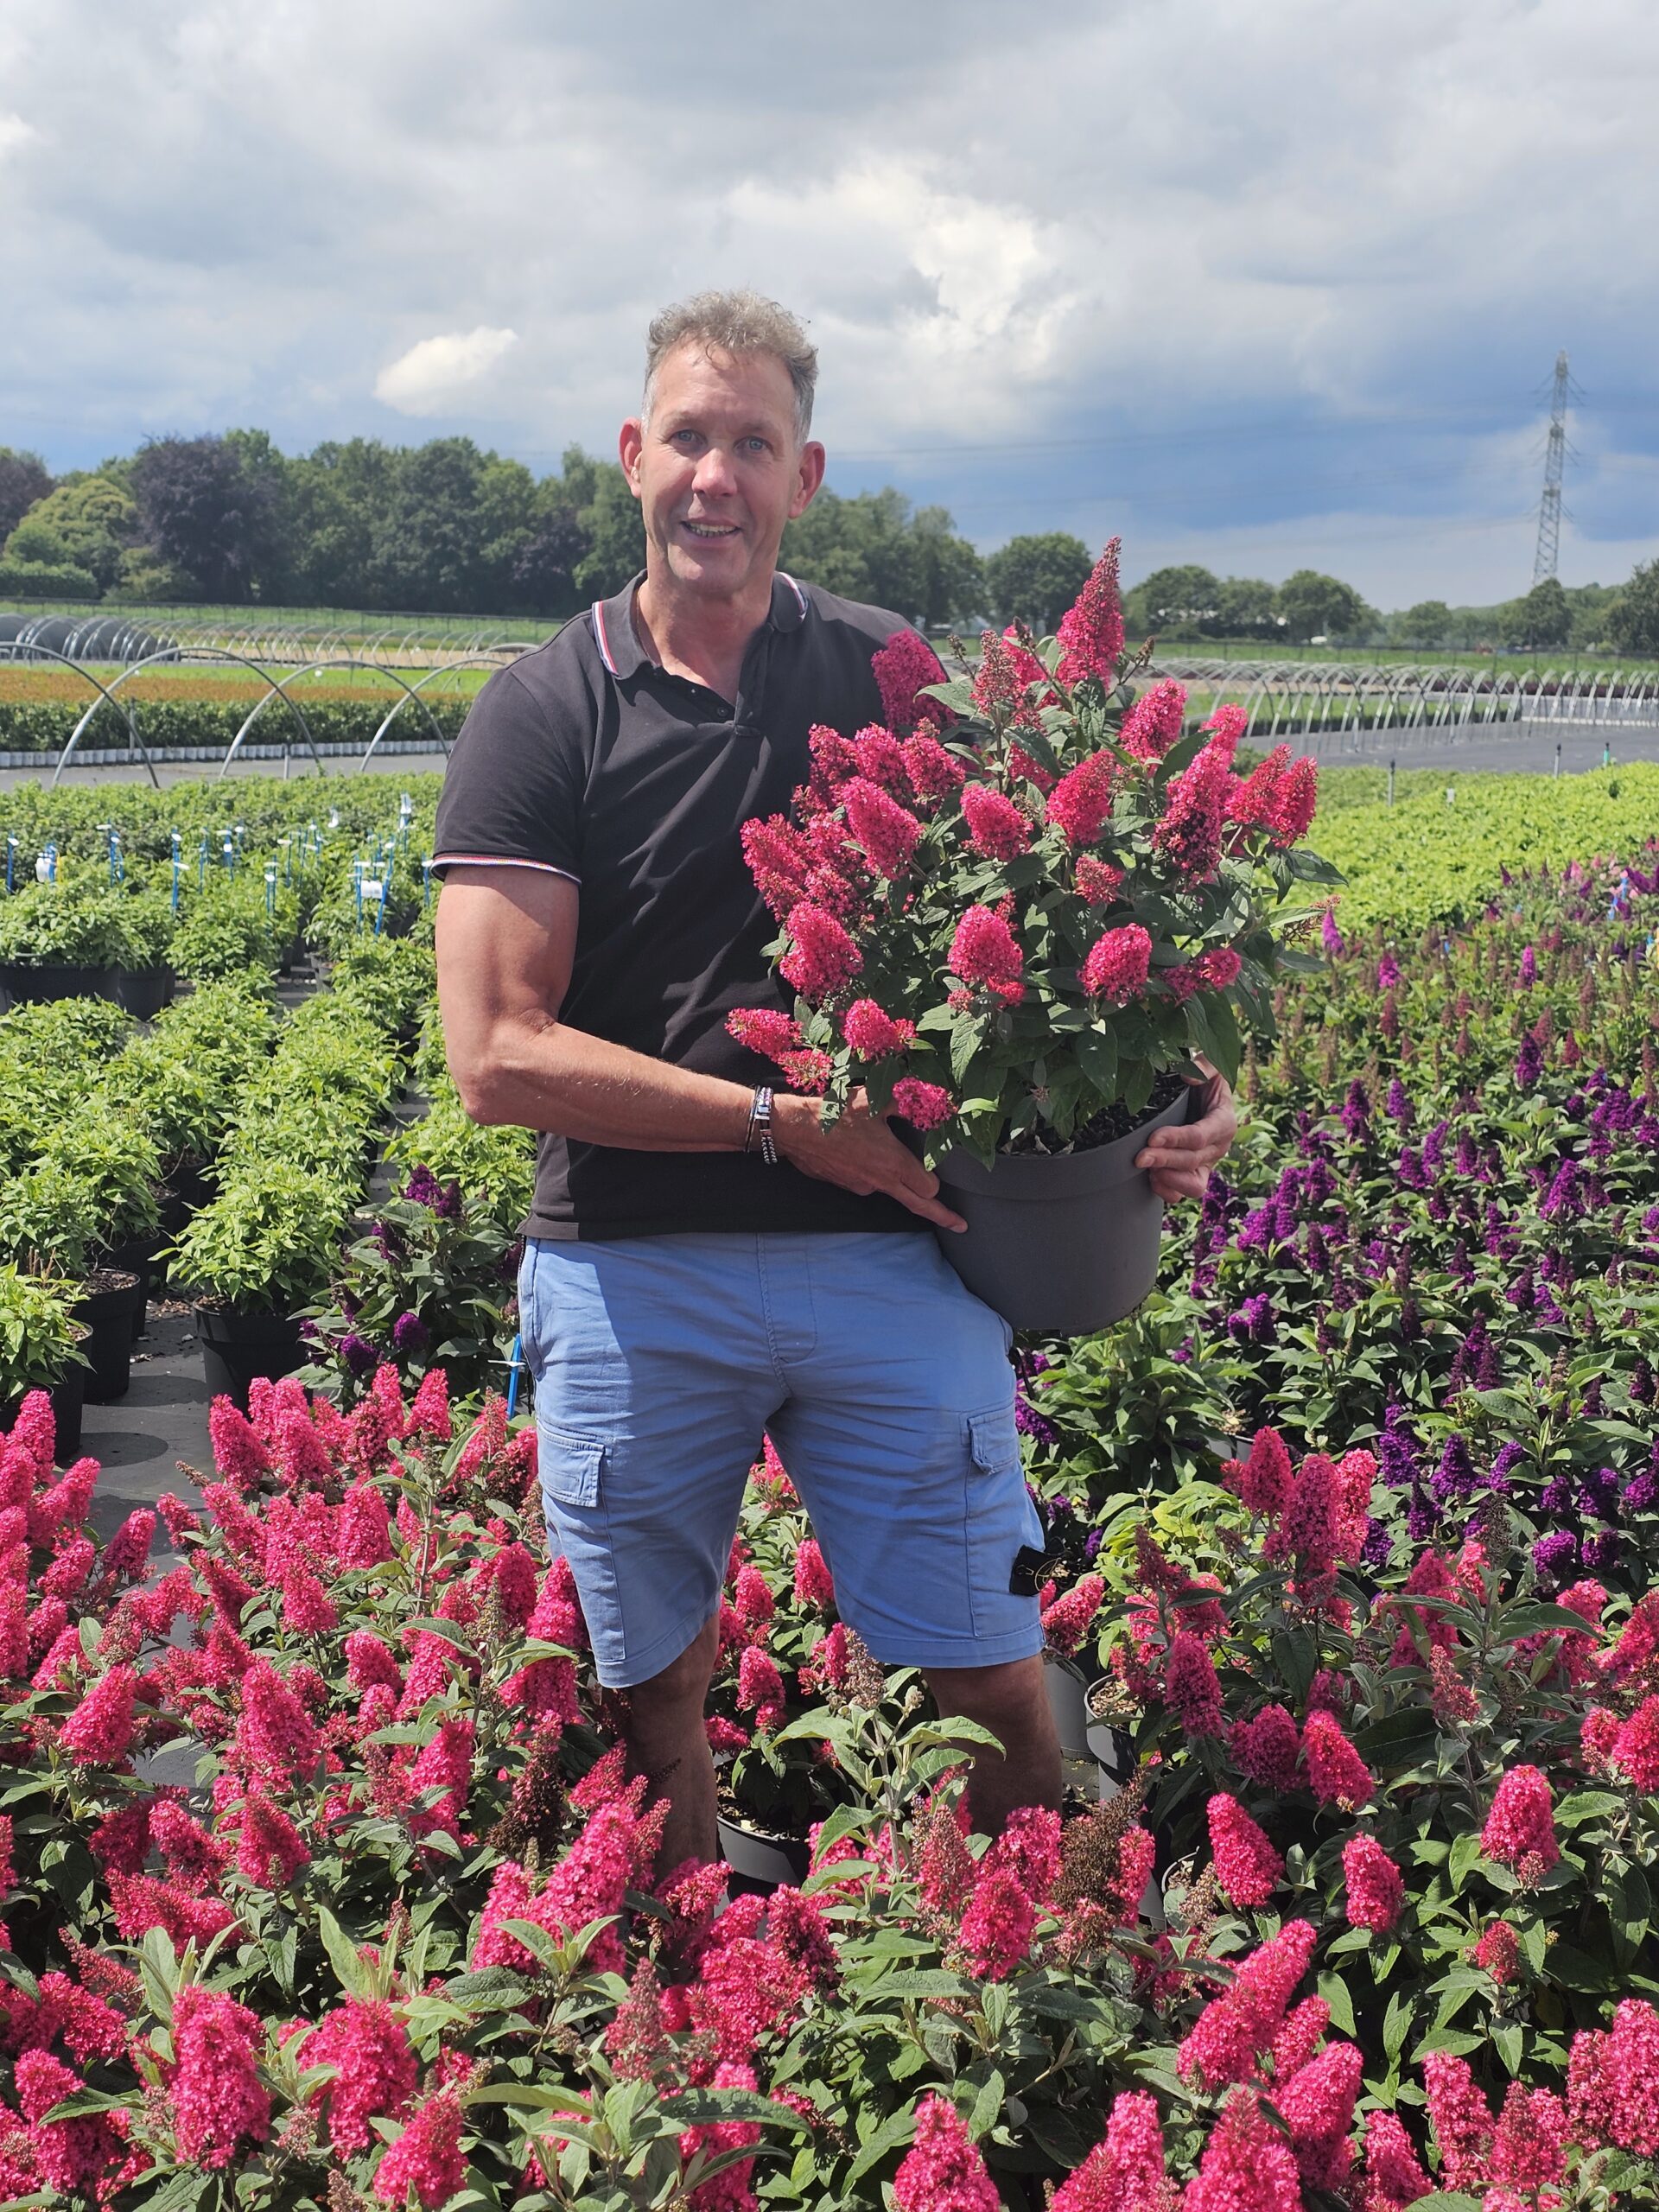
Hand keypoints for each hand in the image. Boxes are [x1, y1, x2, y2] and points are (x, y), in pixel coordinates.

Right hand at [774, 1088, 967, 1231]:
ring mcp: (862, 1187)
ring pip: (889, 1189)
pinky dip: (870, 1172)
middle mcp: (881, 1181)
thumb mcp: (875, 1100)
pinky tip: (860, 1152)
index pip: (929, 1190)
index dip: (939, 1187)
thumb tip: (934, 1097)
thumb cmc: (836, 1114)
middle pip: (918, 1205)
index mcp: (894, 1163)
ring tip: (883, 1153)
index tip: (948, 1189)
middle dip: (942, 1216)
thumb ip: (907, 1101)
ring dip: (895, 1179)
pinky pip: (866, 1182)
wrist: (795, 1130)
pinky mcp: (845, 1186)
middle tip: (960, 1225)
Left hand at [1135, 1058, 1237, 1202]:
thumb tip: (1189, 1074)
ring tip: (1146, 1169)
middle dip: (1164, 1159)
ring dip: (1168, 1180)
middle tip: (1139, 1156)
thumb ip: (1204, 1065)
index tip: (1153, 1137)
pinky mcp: (1192, 1175)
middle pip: (1192, 1161)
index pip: (1201, 1136)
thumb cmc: (1204, 1080)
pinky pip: (1182, 1193)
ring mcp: (1205, 1164)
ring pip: (1193, 1185)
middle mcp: (1217, 1147)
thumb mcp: (1210, 1066)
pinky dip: (1166, 1190)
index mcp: (1223, 1122)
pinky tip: (1150, 1178)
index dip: (1178, 1138)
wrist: (1201, 1098)